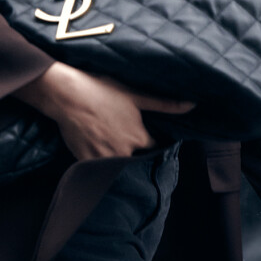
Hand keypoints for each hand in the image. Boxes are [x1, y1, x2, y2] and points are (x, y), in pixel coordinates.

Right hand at [14, 62, 193, 161]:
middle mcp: (124, 152)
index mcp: (139, 137)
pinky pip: (97, 170)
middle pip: (136, 160)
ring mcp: (103, 159)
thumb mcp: (136, 95)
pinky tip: (97, 150)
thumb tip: (193, 105)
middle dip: (136, 154)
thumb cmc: (102, 90)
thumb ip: (165, 104)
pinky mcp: (85, 161)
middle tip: (127, 141)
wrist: (67, 95)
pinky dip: (99, 164)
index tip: (149, 138)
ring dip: (118, 160)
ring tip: (113, 146)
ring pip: (117, 167)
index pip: (155, 149)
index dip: (153, 143)